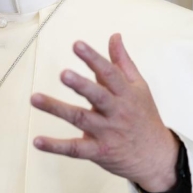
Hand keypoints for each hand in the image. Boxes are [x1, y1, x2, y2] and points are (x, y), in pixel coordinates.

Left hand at [30, 34, 180, 192]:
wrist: (157, 157)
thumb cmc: (144, 117)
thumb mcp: (139, 88)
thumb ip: (123, 62)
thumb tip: (114, 36)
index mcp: (126, 94)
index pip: (110, 73)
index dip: (93, 58)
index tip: (77, 44)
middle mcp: (116, 112)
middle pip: (97, 96)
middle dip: (81, 85)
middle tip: (63, 74)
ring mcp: (107, 132)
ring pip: (80, 119)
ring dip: (57, 108)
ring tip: (35, 98)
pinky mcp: (99, 151)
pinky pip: (75, 149)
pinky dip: (56, 146)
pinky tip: (37, 141)